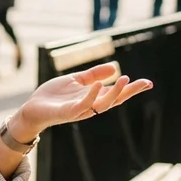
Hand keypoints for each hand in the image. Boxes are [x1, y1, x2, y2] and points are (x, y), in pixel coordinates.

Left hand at [9, 62, 152, 139]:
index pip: (116, 93)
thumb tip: (114, 68)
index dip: (132, 89)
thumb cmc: (54, 96)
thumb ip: (93, 74)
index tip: (148, 83)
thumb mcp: (76, 80)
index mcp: (93, 97)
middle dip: (130, 92)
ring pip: (103, 104)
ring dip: (115, 92)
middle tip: (144, 83)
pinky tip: (98, 84)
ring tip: (124, 79)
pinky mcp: (68, 112)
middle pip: (115, 100)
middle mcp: (90, 105)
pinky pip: (83, 104)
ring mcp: (80, 110)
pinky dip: (92, 95)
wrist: (33, 107)